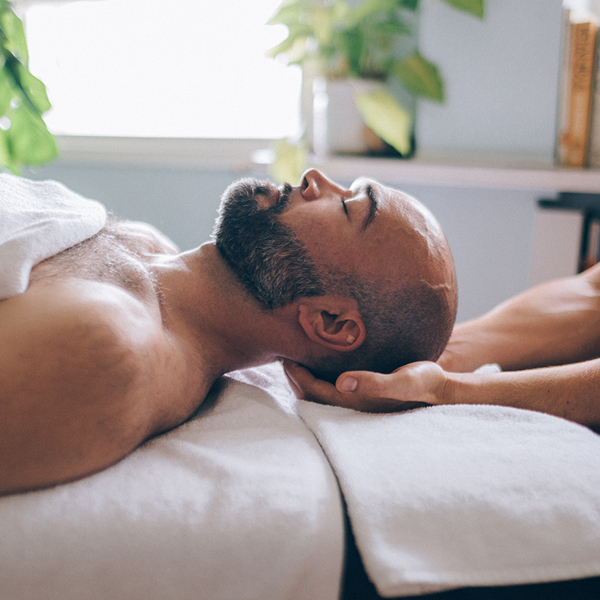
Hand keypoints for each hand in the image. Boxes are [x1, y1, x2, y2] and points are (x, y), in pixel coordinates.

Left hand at [282, 359, 447, 412]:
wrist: (443, 390)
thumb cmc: (425, 383)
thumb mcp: (406, 380)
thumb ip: (376, 383)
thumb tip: (342, 383)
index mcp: (357, 405)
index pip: (313, 392)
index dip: (297, 375)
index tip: (286, 354)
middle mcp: (351, 406)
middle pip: (310, 393)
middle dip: (295, 375)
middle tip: (284, 350)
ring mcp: (355, 402)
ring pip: (318, 391)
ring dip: (304, 375)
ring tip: (295, 353)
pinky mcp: (361, 394)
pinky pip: (330, 386)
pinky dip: (317, 374)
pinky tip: (318, 358)